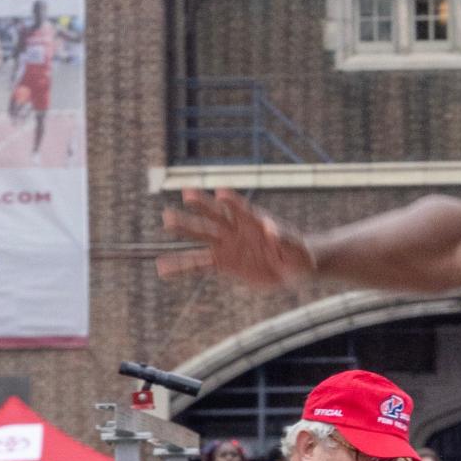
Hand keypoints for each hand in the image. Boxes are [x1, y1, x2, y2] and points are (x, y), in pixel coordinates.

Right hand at [158, 189, 315, 286]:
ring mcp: (227, 245)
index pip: (241, 208)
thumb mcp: (295, 248)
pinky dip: (182, 266)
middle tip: (186, 195)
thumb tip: (271, 228)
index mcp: (253, 222)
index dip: (232, 201)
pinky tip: (163, 267)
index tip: (221, 193)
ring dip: (186, 229)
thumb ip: (283, 238)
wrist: (292, 268)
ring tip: (166, 221)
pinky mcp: (224, 263)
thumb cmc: (297, 253)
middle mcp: (236, 230)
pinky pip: (199, 264)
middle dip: (201, 206)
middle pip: (215, 215)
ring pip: (202, 236)